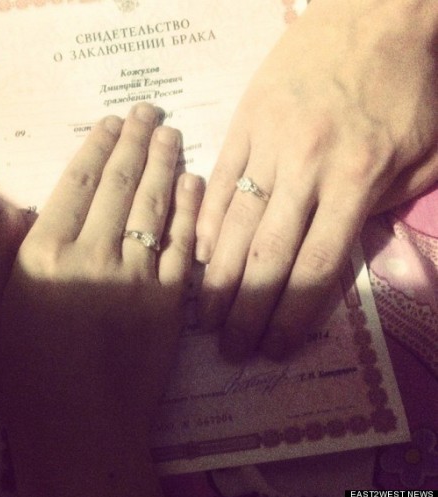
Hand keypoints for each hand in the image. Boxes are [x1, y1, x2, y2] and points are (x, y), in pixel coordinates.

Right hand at [0, 103, 202, 496]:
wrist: (82, 427)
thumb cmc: (27, 372)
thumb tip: (22, 207)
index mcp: (45, 254)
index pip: (77, 184)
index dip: (98, 147)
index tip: (112, 122)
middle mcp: (93, 255)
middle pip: (121, 185)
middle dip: (136, 142)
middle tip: (150, 111)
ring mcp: (138, 277)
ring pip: (155, 206)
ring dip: (165, 164)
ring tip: (173, 133)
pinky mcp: (170, 301)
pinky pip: (183, 245)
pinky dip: (190, 210)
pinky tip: (195, 182)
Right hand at [196, 0, 437, 360]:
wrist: (373, 12)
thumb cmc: (404, 86)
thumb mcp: (421, 156)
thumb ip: (381, 210)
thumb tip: (336, 251)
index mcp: (356, 180)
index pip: (317, 266)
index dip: (292, 315)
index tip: (274, 349)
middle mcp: (306, 168)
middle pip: (268, 254)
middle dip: (247, 309)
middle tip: (230, 348)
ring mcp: (268, 143)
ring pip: (234, 223)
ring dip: (218, 277)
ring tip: (206, 316)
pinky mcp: (244, 122)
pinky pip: (219, 181)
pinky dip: (206, 222)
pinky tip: (196, 257)